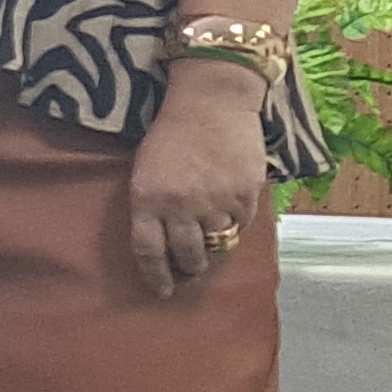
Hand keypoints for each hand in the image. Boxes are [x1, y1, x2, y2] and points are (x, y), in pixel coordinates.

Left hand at [129, 70, 269, 296]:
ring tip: (210, 246)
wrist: (211, 101)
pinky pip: (241, 225)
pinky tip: (230, 218)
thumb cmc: (171, 133)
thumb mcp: (145, 169)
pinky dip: (235, 227)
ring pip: (217, 245)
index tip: (162, 291)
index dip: (156, 276)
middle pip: (187, 256)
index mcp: (148, 200)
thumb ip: (152, 206)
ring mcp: (216, 202)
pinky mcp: (245, 195)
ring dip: (213, 250)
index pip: (149, 252)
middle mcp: (181, 206)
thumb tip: (163, 242)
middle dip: (188, 268)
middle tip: (190, 270)